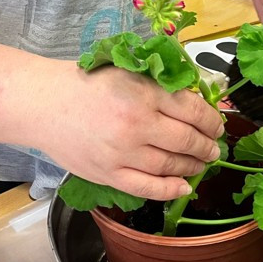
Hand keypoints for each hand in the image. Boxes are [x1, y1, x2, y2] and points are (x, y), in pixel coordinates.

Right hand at [45, 65, 224, 201]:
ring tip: (200, 164)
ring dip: (193, 167)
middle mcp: (136, 125)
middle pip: (186, 140)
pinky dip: (170, 189)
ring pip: (171, 166)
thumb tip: (198, 102)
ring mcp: (122, 153)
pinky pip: (148, 188)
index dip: (211, 121)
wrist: (45, 105)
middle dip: (207, 146)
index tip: (217, 125)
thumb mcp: (128, 71)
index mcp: (143, 93)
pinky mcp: (109, 175)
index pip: (193, 110)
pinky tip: (184, 186)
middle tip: (213, 147)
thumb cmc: (87, 83)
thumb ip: (161, 86)